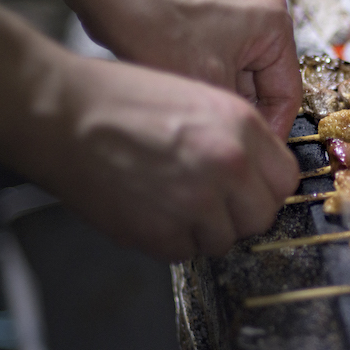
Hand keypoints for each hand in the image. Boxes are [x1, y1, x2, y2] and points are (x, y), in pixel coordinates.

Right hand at [42, 56, 299, 259]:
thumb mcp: (199, 97)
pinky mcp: (161, 233)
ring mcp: (196, 203)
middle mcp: (227, 165)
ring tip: (176, 202)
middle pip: (262, 216)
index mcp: (241, 127)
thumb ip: (238, 136)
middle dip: (242, 213)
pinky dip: (172, 239)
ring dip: (205, 229)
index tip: (252, 189)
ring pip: (224, 240)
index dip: (267, 186)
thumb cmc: (123, 99)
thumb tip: (258, 171)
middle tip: (215, 203)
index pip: (286, 179)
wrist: (63, 115)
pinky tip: (153, 210)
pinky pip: (185, 252)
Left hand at [67, 0, 301, 138]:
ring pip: (236, 74)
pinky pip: (217, 58)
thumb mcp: (203, 81)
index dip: (270, 130)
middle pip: (262, 84)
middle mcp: (262, 12)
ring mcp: (235, 11)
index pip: (287, 94)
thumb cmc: (151, 17)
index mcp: (275, 23)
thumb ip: (236, 117)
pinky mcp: (208, 13)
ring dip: (215, 94)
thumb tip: (247, 145)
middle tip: (213, 136)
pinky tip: (176, 86)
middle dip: (236, 109)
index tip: (251, 154)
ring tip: (189, 108)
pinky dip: (201, 77)